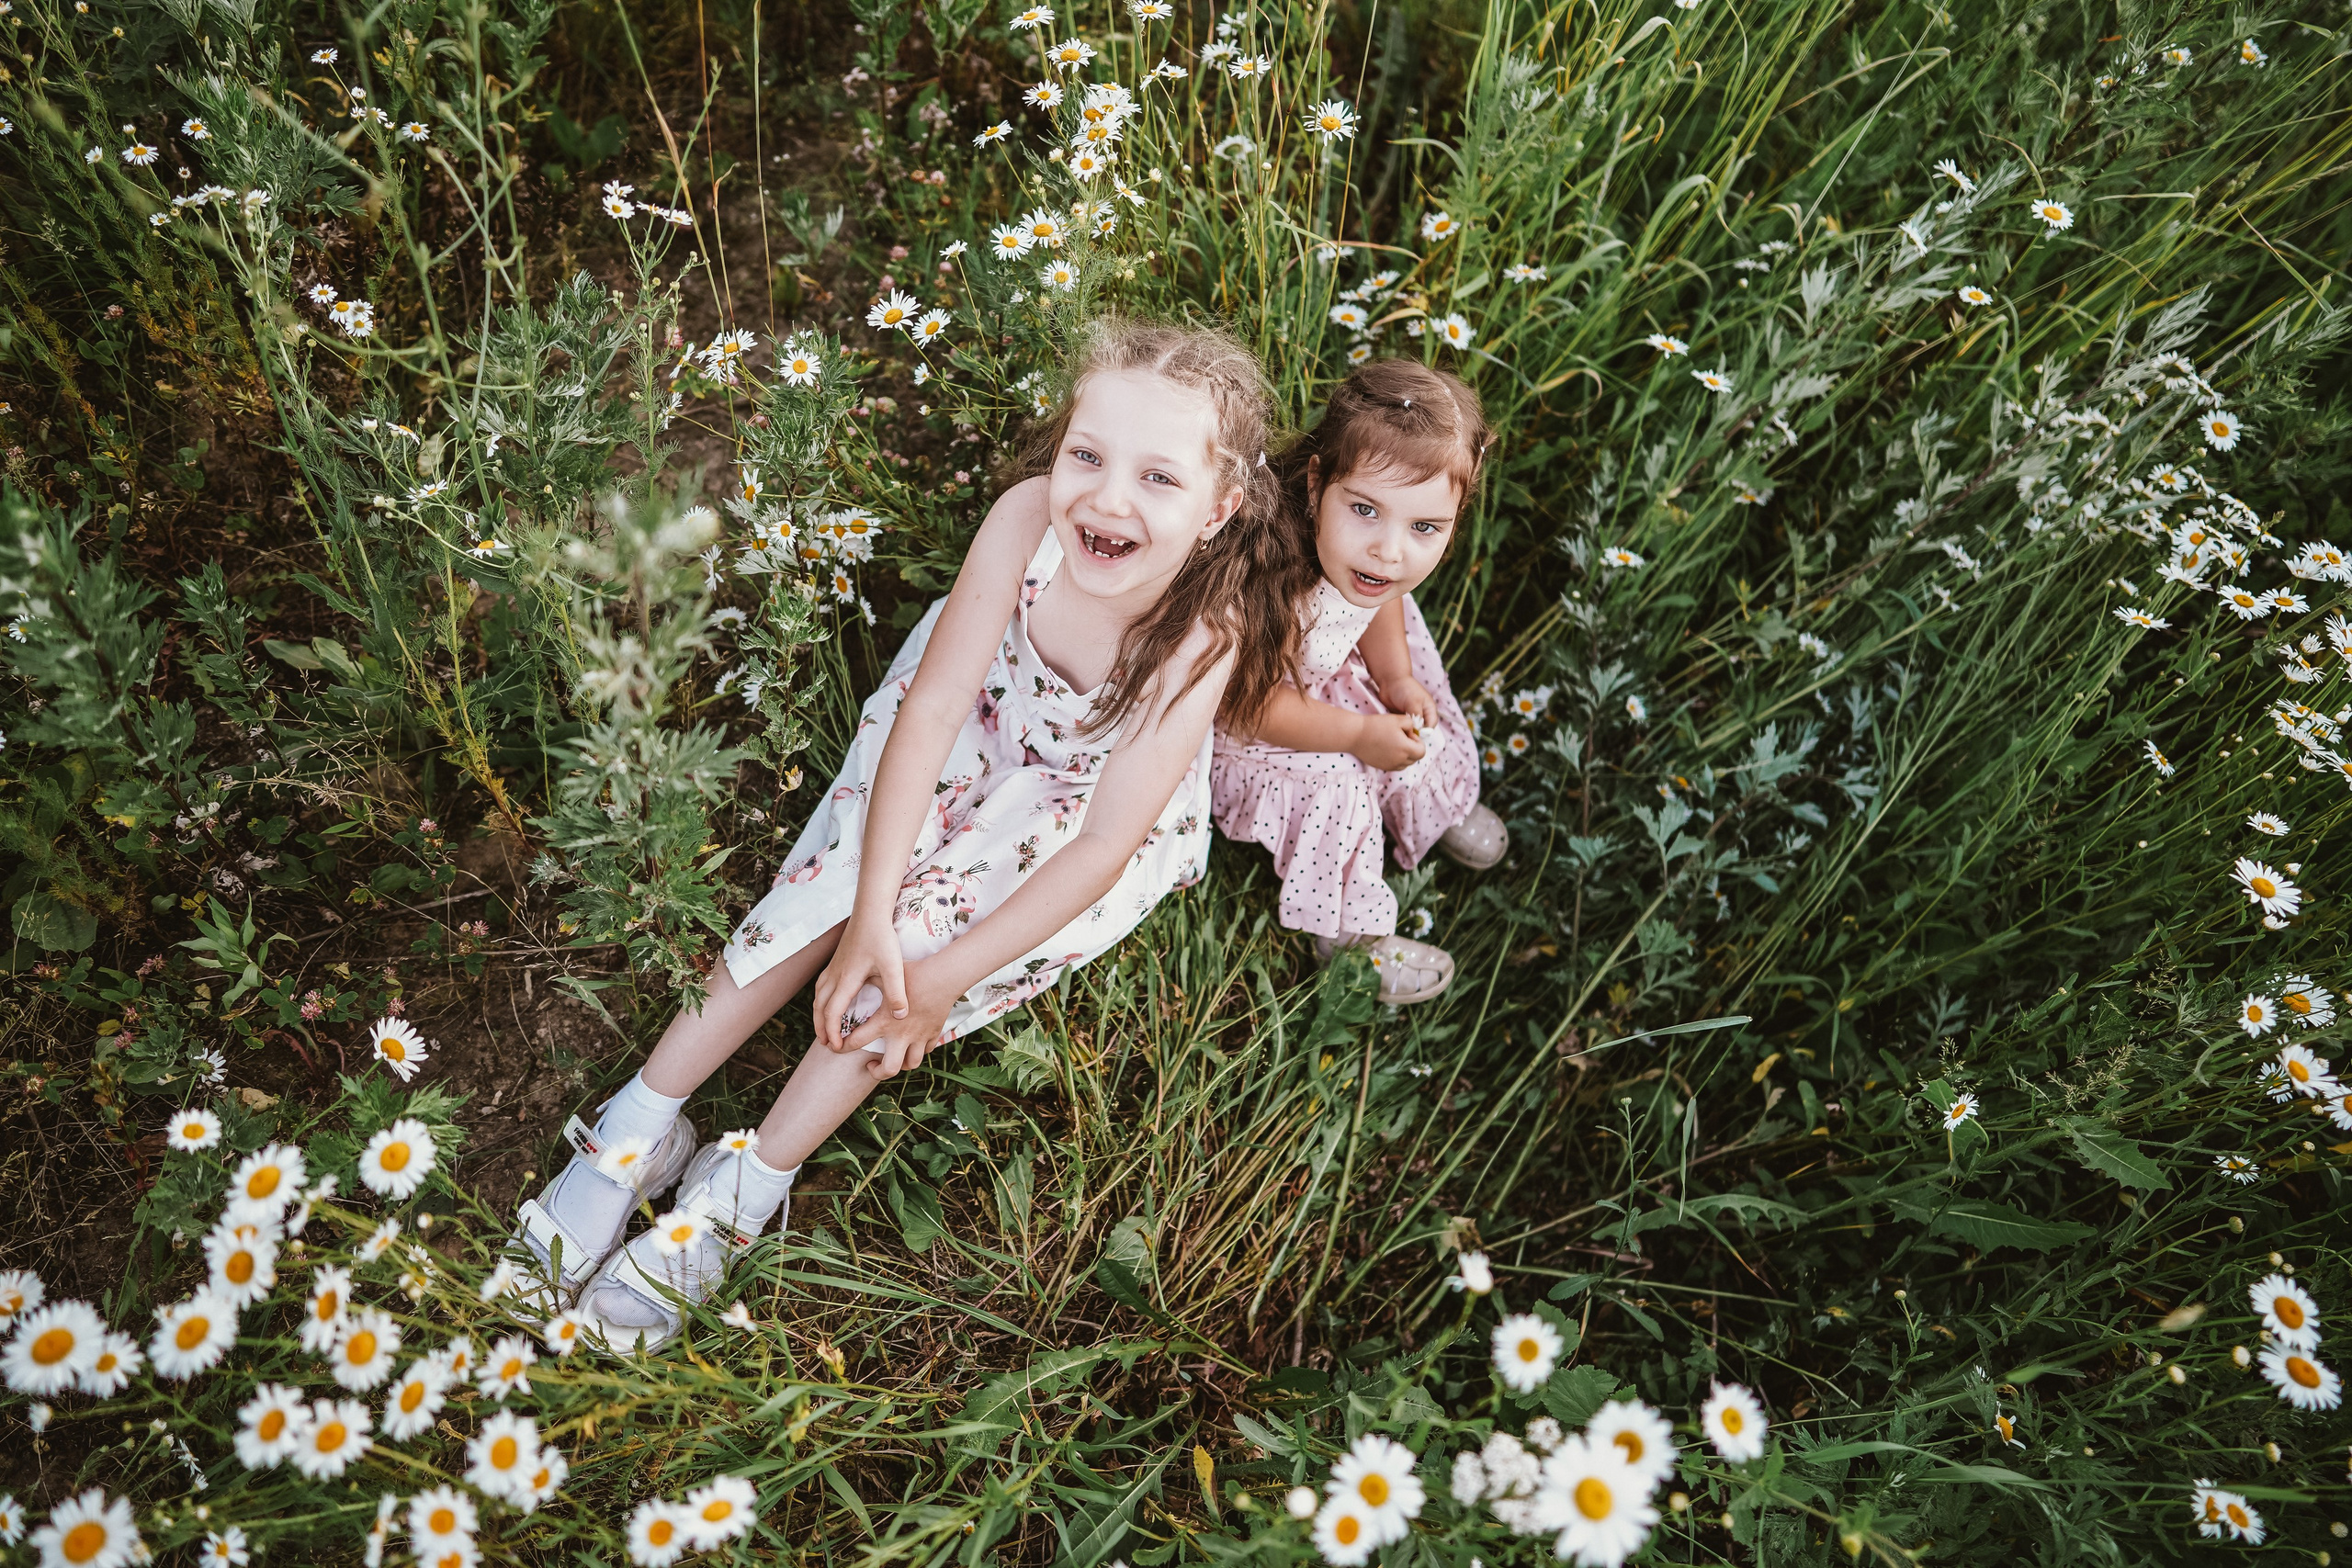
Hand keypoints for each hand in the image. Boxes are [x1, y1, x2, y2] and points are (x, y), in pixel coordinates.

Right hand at [811, 913, 907, 1051]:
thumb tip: (900, 1017)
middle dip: (822, 1028)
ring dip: (819, 1015)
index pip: (833, 1012)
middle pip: (820, 1007)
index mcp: (847, 980)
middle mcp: (835, 975)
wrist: (870, 912)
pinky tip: (826, 1002)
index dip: (833, 1032)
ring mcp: (833, 967)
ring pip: (818, 996)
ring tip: (824, 1029)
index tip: (837, 1047)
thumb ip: (896, 992)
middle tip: (827, 1045)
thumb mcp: (894, 966)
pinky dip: (821, 1000)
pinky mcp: (835, 961)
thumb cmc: (882, 938)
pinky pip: (821, 986)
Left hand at [843, 955, 955, 1077]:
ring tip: (892, 1057)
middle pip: (889, 1069)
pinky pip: (925, 1051)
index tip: (839, 1048)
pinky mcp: (933, 1034)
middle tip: (871, 1066)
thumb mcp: (883, 976)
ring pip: (911, 1065)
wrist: (943, 977)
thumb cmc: (912, 973)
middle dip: (876, 1073)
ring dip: (900, 1064)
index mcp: (884, 1022)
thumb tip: (849, 979)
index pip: (857, 1042)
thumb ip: (865, 981)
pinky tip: (911, 1043)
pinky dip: (917, 1051)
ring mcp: (919, 1037)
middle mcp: (901, 1035)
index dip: (842, 1048)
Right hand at [1351, 711, 1428, 770]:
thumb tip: (1412, 733)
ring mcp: (1391, 765)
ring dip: (1405, 755)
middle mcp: (1400, 760)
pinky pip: (1395, 766)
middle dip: (1412, 748)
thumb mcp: (1398, 719)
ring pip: (1406, 763)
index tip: (1408, 734)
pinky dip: (1396, 759)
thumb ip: (1411, 724)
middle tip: (1401, 737)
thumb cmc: (1376, 725)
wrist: (1355, 735)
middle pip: (1415, 759)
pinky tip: (1388, 748)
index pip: (1422, 751)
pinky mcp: (1382, 767)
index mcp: (1406, 748)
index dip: (1418, 742)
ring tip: (1394, 743)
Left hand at [1382, 674, 1438, 730]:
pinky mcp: (1403, 717)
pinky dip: (1400, 728)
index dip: (1425, 732)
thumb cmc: (1405, 688)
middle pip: (1422, 729)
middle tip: (1407, 734)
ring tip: (1400, 730)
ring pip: (1412, 729)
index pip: (1431, 725)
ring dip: (1407, 731)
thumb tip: (1418, 729)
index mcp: (1429, 709)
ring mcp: (1412, 715)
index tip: (1416, 734)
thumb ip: (1417, 715)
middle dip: (1415, 733)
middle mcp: (1422, 713)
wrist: (1390, 680)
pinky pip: (1403, 726)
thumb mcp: (1413, 702)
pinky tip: (1395, 729)